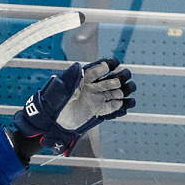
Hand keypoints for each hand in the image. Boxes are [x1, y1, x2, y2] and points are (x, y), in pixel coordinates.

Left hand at [13, 57, 135, 154]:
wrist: (54, 122)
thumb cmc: (53, 103)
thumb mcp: (58, 89)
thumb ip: (69, 78)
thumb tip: (79, 66)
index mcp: (83, 78)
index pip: (98, 69)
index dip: (107, 65)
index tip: (114, 63)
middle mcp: (92, 87)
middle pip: (110, 79)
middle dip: (120, 76)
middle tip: (125, 76)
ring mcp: (96, 99)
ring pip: (114, 92)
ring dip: (124, 90)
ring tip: (130, 89)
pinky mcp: (98, 110)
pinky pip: (112, 107)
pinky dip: (121, 106)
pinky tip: (128, 104)